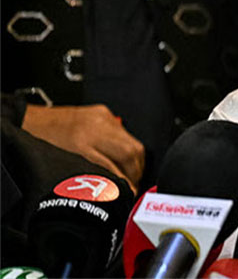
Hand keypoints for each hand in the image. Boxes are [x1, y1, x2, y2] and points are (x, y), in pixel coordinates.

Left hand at [22, 104, 144, 192]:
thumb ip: (90, 174)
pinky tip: (124, 157)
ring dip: (136, 161)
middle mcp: (95, 129)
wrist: (32, 121)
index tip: (129, 192)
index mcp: (81, 144)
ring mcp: (102, 119)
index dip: (125, 182)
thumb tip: (111, 187)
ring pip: (133, 142)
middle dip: (136, 171)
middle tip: (133, 184)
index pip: (113, 167)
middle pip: (130, 152)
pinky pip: (125, 133)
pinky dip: (128, 147)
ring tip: (131, 173)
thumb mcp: (63, 165)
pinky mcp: (104, 113)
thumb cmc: (42, 144)